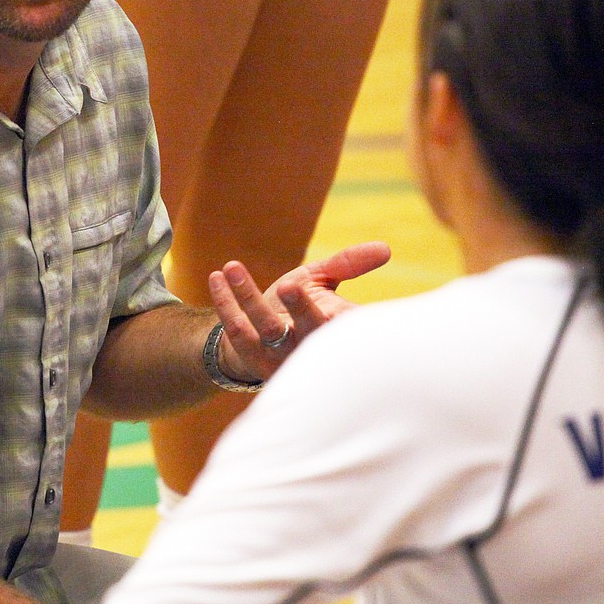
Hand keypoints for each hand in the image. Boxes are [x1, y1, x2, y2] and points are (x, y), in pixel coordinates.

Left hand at [207, 242, 390, 382]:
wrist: (261, 341)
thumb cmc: (300, 307)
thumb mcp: (324, 282)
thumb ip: (349, 265)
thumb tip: (386, 249)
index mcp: (334, 328)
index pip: (348, 324)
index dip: (351, 316)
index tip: (342, 297)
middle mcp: (308, 345)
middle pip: (309, 331)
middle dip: (300, 308)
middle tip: (289, 286)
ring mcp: (278, 353)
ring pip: (266, 328)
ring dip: (248, 296)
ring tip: (233, 266)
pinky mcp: (249, 354)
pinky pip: (235, 329)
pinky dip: (225, 303)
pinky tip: (217, 277)